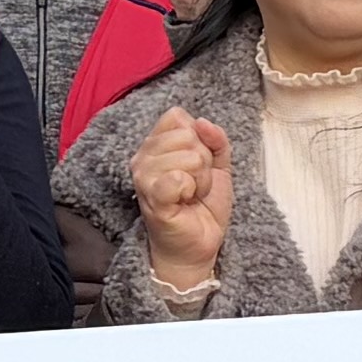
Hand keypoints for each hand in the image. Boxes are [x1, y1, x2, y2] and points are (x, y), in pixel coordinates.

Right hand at [127, 109, 234, 288]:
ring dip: (201, 179)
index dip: (198, 139)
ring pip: (190, 156)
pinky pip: (178, 177)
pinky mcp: (152, 197)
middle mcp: (143, 157)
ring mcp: (144, 177)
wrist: (198, 245)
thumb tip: (203, 122)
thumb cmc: (202, 207)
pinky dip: (192, 190)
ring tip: (191, 195)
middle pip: (187, 135)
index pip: (177, 117)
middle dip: (204, 162)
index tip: (196, 165)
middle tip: (195, 184)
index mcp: (155, 145)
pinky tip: (185, 202)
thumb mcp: (218, 166)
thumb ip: (216, 139)